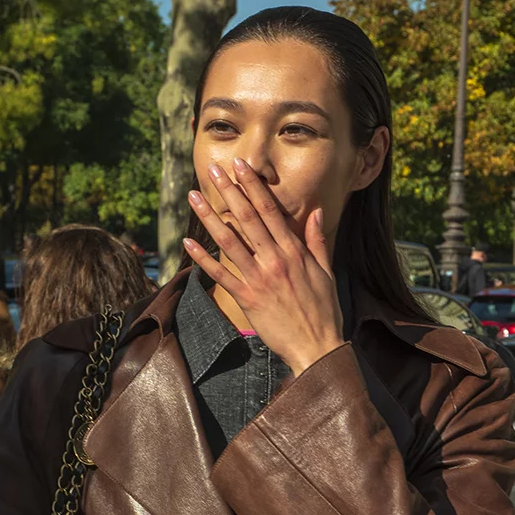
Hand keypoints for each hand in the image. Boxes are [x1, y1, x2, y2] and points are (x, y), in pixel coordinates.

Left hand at [182, 158, 344, 376]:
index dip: (253, 186)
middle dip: (229, 191)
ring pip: (229, 242)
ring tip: (194, 197)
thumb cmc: (324, 311)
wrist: (317, 347)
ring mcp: (259, 280)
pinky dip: (203, 259)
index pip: (270, 211)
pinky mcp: (247, 299)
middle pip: (247, 219)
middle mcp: (274, 261)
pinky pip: (221, 276)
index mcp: (293, 252)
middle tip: (213, 170)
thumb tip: (316, 211)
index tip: (240, 166)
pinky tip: (188, 243)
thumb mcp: (326, 272)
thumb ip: (317, 240)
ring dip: (209, 217)